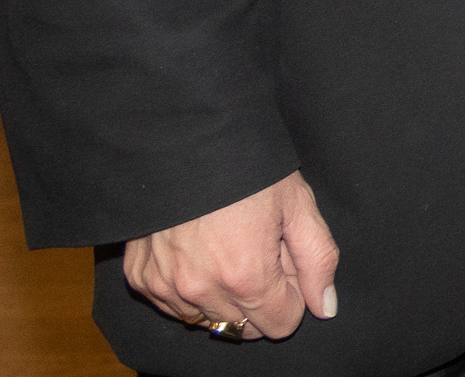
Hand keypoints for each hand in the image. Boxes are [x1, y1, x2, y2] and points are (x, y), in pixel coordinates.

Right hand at [124, 172, 340, 341]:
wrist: (186, 137)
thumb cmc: (249, 166)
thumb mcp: (298, 204)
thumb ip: (318, 261)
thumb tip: (324, 308)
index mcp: (246, 275)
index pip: (281, 324)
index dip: (291, 293)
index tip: (284, 260)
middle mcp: (201, 290)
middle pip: (245, 327)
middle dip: (259, 296)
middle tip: (257, 248)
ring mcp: (166, 286)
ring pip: (208, 319)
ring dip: (222, 296)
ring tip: (226, 245)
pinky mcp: (141, 277)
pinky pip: (173, 304)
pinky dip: (188, 288)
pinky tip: (197, 250)